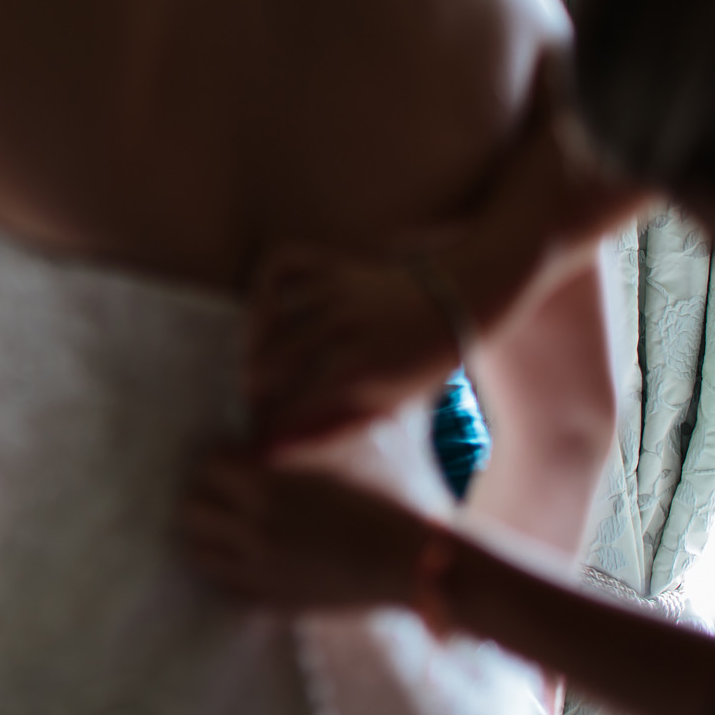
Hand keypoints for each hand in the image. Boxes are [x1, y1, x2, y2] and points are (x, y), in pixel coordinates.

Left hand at [180, 449, 455, 615]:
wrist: (412, 565)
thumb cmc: (382, 505)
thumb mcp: (334, 462)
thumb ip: (287, 454)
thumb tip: (256, 443)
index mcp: (269, 492)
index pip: (207, 468)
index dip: (219, 459)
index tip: (235, 459)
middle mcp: (254, 533)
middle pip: (191, 512)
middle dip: (204, 495)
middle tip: (228, 492)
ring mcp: (259, 573)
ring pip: (198, 554)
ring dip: (207, 534)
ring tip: (231, 527)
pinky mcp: (272, 603)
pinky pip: (224, 589)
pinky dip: (227, 573)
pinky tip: (247, 561)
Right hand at [247, 244, 457, 445]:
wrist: (460, 299)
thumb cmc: (422, 365)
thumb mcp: (385, 405)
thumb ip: (327, 427)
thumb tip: (272, 448)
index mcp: (356, 371)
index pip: (289, 408)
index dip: (267, 426)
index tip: (260, 434)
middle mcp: (339, 328)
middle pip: (266, 368)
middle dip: (255, 393)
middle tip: (256, 405)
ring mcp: (334, 293)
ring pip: (266, 322)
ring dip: (255, 349)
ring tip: (256, 368)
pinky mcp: (332, 266)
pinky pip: (282, 267)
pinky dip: (268, 285)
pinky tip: (268, 311)